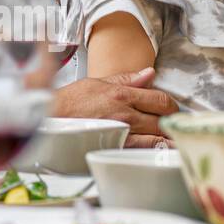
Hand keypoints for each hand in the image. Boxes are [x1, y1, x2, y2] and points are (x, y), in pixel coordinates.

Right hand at [52, 67, 176, 148]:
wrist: (49, 119)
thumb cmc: (70, 102)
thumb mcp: (98, 82)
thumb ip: (127, 79)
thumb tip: (149, 73)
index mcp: (123, 94)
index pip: (161, 99)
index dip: (171, 105)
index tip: (171, 109)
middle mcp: (125, 113)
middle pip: (163, 119)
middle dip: (172, 122)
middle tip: (174, 125)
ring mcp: (121, 132)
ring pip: (157, 138)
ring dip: (167, 139)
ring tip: (173, 140)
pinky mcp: (115, 147)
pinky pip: (142, 150)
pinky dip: (154, 150)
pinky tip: (158, 150)